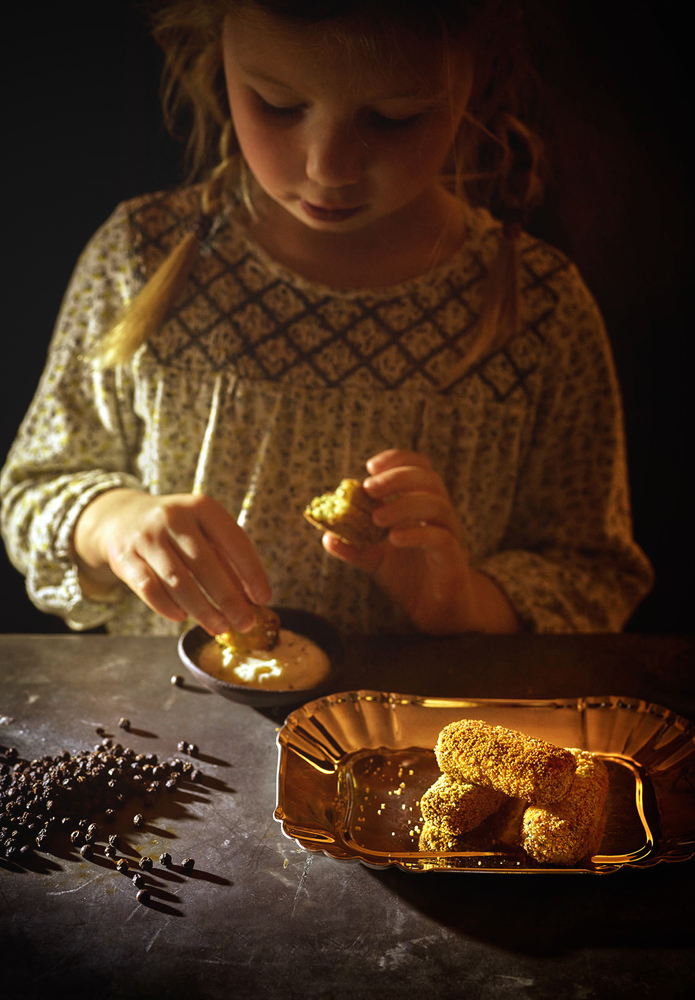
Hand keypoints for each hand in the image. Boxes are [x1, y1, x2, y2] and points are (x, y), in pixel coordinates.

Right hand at [72, 489, 270, 634]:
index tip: (263, 599)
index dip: (251, 572)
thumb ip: (226, 559)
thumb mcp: (203, 531)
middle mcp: (174, 518)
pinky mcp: (124, 557)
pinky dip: (167, 607)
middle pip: (205, 565)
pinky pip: (149, 589)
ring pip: (178, 581)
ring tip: (220, 627)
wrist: (122, 516)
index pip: (233, 541)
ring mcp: (147, 537)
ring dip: (202, 610)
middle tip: (245, 623)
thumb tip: (251, 598)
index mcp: (201, 507)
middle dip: (229, 599)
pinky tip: (182, 618)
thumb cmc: (177, 529)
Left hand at [322, 449, 519, 633]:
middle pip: (429, 479)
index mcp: (422, 507)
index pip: (418, 468)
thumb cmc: (410, 579)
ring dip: (404, 505)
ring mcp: (450, 535)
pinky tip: (394, 539)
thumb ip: (354, 547)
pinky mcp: (454, 559)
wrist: (436, 613)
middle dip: (398, 477)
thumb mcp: (375, 561)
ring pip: (437, 505)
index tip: (370, 467)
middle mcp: (440, 516)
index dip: (397, 460)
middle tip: (370, 487)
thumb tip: (327, 536)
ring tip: (377, 517)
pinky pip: (441, 538)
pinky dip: (416, 534)